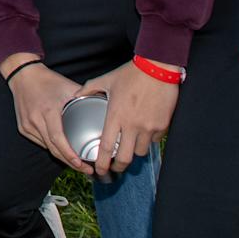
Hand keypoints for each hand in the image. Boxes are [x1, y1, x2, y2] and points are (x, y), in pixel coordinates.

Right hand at [0, 52, 89, 173]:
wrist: (23, 75)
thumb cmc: (47, 80)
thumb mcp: (68, 87)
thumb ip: (85, 98)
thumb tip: (104, 107)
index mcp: (48, 111)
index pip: (58, 139)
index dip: (69, 155)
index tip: (81, 164)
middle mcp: (36, 120)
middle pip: (53, 148)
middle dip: (70, 162)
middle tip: (85, 169)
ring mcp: (27, 125)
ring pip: (46, 147)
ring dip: (61, 156)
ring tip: (77, 163)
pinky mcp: (23, 128)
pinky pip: (40, 142)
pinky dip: (51, 147)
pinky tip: (62, 150)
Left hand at [76, 61, 179, 178]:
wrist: (158, 67)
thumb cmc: (131, 73)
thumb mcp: (106, 80)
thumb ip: (89, 89)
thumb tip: (76, 94)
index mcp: (115, 116)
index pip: (105, 147)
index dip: (101, 163)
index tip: (99, 170)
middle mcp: (132, 125)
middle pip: (125, 158)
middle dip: (119, 166)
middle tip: (116, 166)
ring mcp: (148, 127)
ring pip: (140, 152)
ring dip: (134, 151)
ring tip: (130, 145)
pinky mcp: (162, 125)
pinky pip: (154, 140)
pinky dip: (148, 139)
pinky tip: (144, 131)